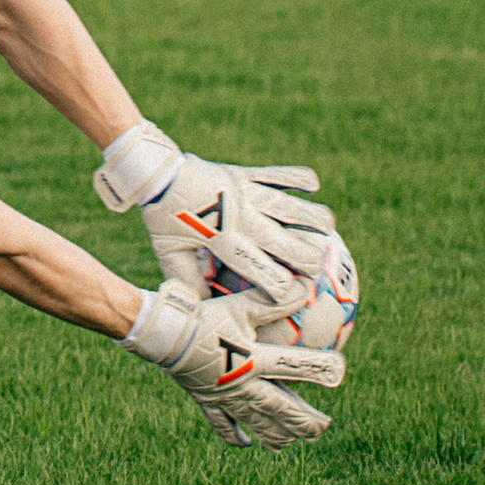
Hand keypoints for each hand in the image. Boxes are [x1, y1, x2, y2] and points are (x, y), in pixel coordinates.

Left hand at [95, 122, 336, 312]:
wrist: (157, 172)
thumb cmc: (163, 218)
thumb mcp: (170, 255)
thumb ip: (188, 283)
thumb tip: (205, 312)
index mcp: (222, 241)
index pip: (264, 271)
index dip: (286, 289)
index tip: (299, 298)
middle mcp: (240, 217)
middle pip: (290, 243)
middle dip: (310, 260)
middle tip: (319, 270)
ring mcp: (247, 192)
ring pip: (293, 207)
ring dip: (314, 219)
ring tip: (328, 231)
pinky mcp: (247, 173)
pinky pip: (281, 174)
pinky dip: (300, 179)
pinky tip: (313, 189)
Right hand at [122, 282, 340, 450]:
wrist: (164, 335)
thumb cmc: (203, 317)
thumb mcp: (239, 305)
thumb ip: (272, 301)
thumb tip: (303, 287)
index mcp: (254, 361)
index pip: (293, 366)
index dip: (318, 369)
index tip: (339, 373)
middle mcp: (244, 385)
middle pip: (281, 410)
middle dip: (304, 420)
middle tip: (324, 427)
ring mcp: (226, 398)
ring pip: (257, 422)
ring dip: (278, 433)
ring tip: (294, 442)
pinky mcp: (207, 402)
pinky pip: (223, 425)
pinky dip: (235, 436)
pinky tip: (246, 444)